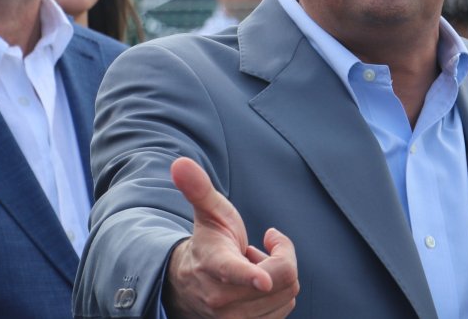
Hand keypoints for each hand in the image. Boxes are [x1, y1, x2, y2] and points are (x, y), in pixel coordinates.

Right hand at [162, 158, 298, 317]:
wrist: (191, 285)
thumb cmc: (209, 242)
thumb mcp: (207, 213)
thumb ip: (198, 189)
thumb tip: (180, 163)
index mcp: (214, 265)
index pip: (233, 271)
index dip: (251, 275)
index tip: (263, 278)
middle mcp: (221, 298)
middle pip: (280, 277)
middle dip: (281, 256)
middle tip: (261, 247)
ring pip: (288, 293)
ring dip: (278, 276)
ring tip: (256, 267)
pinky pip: (287, 308)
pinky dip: (280, 293)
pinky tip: (261, 284)